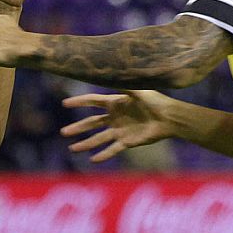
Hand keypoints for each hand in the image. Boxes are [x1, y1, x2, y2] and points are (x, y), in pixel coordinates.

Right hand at [59, 90, 176, 161]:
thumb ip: (125, 84)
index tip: (65, 104)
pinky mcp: (128, 142)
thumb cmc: (156, 101)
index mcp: (116, 103)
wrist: (169, 118)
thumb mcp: (139, 90)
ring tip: (72, 149)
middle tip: (63, 132)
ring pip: (99, 138)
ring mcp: (120, 130)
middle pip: (92, 123)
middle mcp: (115, 117)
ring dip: (86, 144)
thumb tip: (111, 73)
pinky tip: (93, 160)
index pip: (93, 102)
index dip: (79, 102)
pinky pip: (112, 149)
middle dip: (78, 128)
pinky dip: (103, 155)